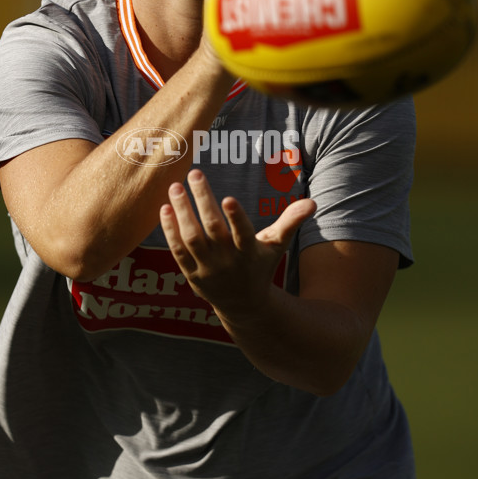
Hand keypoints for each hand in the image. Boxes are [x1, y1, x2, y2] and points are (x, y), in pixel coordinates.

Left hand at [159, 168, 315, 314]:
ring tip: (175, 186)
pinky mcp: (190, 273)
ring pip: (191, 238)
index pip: (243, 234)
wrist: (242, 304)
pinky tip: (165, 208)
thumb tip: (312, 203)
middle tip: (195, 174)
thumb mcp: (277, 245)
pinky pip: (177, 250)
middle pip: (212, 229)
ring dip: (182, 212)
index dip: (236, 218)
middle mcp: (227, 261)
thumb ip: (291, 222)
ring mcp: (207, 268)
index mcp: (249, 253)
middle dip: (203, 201)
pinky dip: (170, 230)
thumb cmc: (260, 266)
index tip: (229, 199)